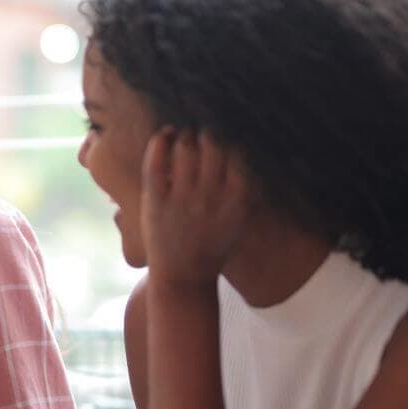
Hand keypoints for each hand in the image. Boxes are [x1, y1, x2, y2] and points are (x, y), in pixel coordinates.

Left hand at [141, 128, 252, 288]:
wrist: (184, 277)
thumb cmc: (214, 243)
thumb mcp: (240, 217)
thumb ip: (247, 185)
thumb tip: (252, 145)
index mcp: (237, 199)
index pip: (239, 152)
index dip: (233, 136)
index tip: (229, 130)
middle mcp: (211, 197)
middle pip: (213, 144)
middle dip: (210, 131)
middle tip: (205, 132)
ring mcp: (182, 200)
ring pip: (186, 147)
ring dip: (186, 134)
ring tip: (186, 136)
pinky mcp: (156, 202)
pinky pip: (156, 162)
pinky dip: (160, 141)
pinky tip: (166, 134)